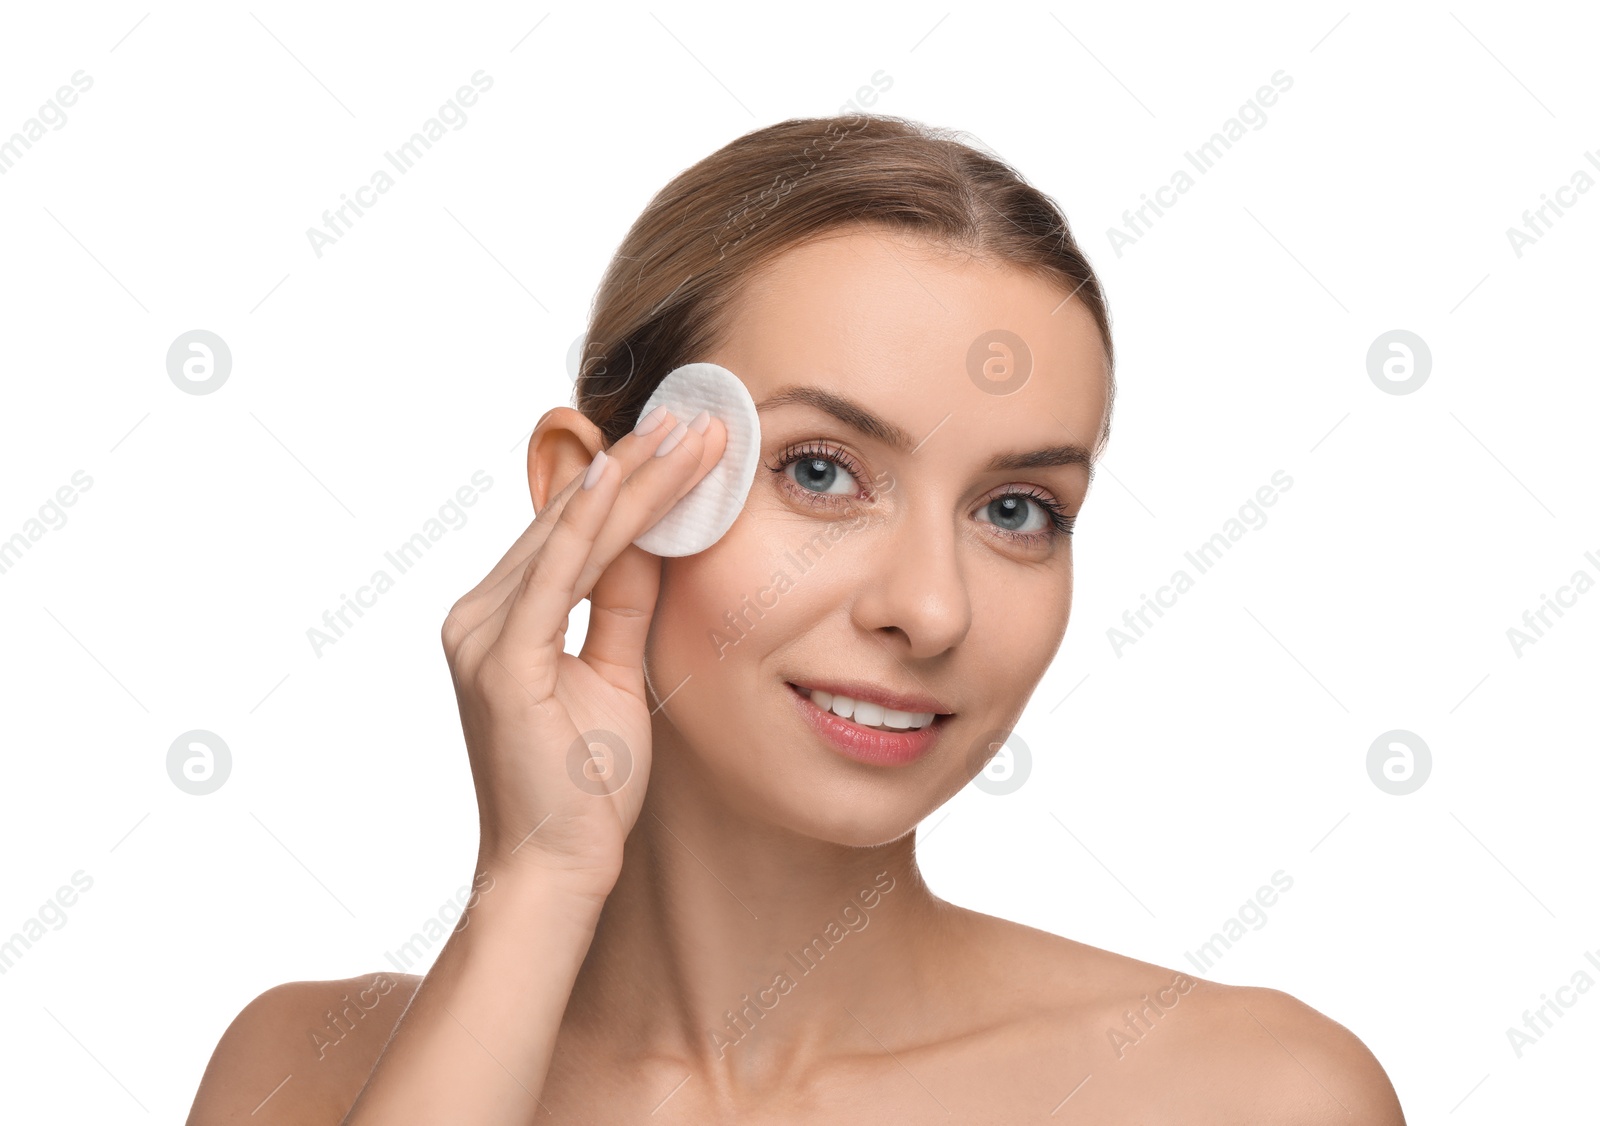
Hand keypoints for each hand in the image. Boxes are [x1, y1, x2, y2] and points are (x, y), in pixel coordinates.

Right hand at [440, 406, 726, 896]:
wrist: (557, 869)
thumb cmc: (586, 787)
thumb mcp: (615, 674)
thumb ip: (623, 606)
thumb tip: (654, 540)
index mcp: (502, 619)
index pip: (575, 532)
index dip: (632, 483)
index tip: (689, 442)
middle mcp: (479, 615)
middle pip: (570, 520)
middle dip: (639, 465)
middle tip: (700, 417)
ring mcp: (482, 635)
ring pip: (568, 534)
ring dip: (632, 479)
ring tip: (689, 435)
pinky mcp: (501, 660)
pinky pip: (554, 574)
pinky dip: (589, 522)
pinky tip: (623, 477)